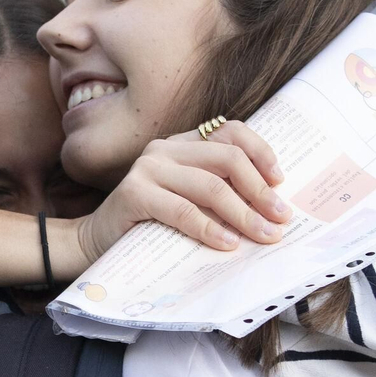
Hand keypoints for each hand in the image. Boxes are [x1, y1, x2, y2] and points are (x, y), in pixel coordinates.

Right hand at [73, 120, 291, 262]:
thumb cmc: (148, 225)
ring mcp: (148, 169)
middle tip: (280, 218)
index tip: (280, 182)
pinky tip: (227, 244)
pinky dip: (208, 228)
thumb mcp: (187, 200)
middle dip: (260, 191)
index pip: (231, 132)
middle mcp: (165, 149)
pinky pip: (182, 210)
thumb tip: (269, 207)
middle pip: (227, 159)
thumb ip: (217, 192)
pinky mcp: (134, 193)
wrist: (95, 242)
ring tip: (263, 235)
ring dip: (243, 214)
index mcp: (182, 144)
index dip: (261, 153)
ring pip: (210, 186)